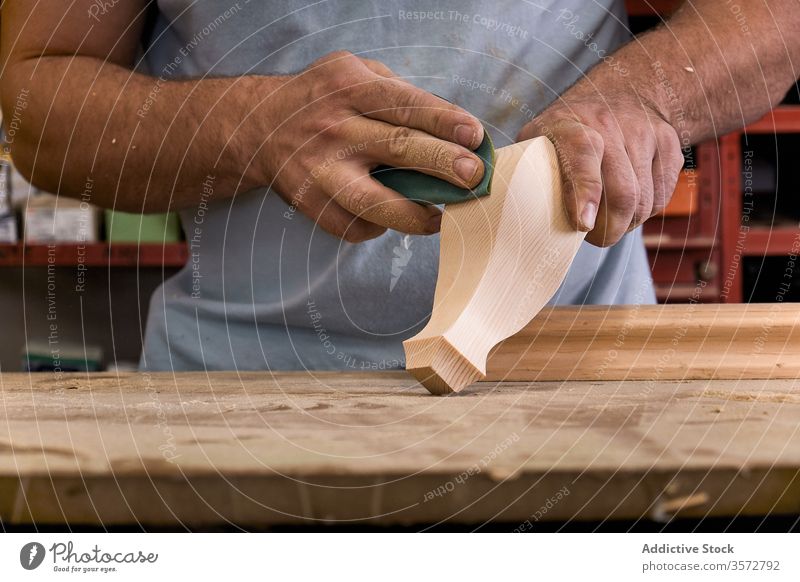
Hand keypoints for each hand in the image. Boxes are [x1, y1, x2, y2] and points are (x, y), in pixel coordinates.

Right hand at [256, 51, 484, 241]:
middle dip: (443, 163)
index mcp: (349, 88)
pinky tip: (393, 218)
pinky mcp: (311, 203)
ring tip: (441, 217)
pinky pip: (354, 225)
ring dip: (415, 214)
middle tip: (473, 177)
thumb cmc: (323, 98)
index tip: (475, 136)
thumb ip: (398, 91)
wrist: (259, 126)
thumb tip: (452, 127)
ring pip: (375, 200)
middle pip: (398, 148)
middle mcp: (334, 128)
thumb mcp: (354, 71)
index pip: (405, 104)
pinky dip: (380, 227)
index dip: (444, 121)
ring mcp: (320, 170)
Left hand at [517, 89, 682, 246]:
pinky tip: (629, 207)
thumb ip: (528, 170)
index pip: (582, 155)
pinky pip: (662, 195)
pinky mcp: (669, 144)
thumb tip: (518, 214)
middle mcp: (611, 124)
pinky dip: (646, 212)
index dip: (584, 192)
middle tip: (595, 237)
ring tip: (609, 222)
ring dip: (627, 224)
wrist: (621, 92)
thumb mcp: (538, 139)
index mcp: (570, 124)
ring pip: (645, 200)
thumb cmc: (567, 130)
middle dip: (609, 229)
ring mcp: (645, 132)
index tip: (583, 223)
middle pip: (623, 192)